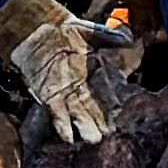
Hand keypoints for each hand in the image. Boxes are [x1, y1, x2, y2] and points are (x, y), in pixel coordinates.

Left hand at [12, 14, 134, 146]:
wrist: (37, 33)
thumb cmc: (67, 31)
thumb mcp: (89, 31)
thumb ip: (109, 37)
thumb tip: (130, 40)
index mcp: (100, 75)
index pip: (114, 96)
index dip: (117, 106)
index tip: (120, 111)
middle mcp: (87, 91)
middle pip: (100, 116)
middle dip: (104, 125)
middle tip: (108, 130)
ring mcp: (69, 98)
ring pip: (83, 123)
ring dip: (88, 131)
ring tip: (93, 136)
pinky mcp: (50, 101)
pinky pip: (60, 120)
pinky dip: (65, 129)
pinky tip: (70, 136)